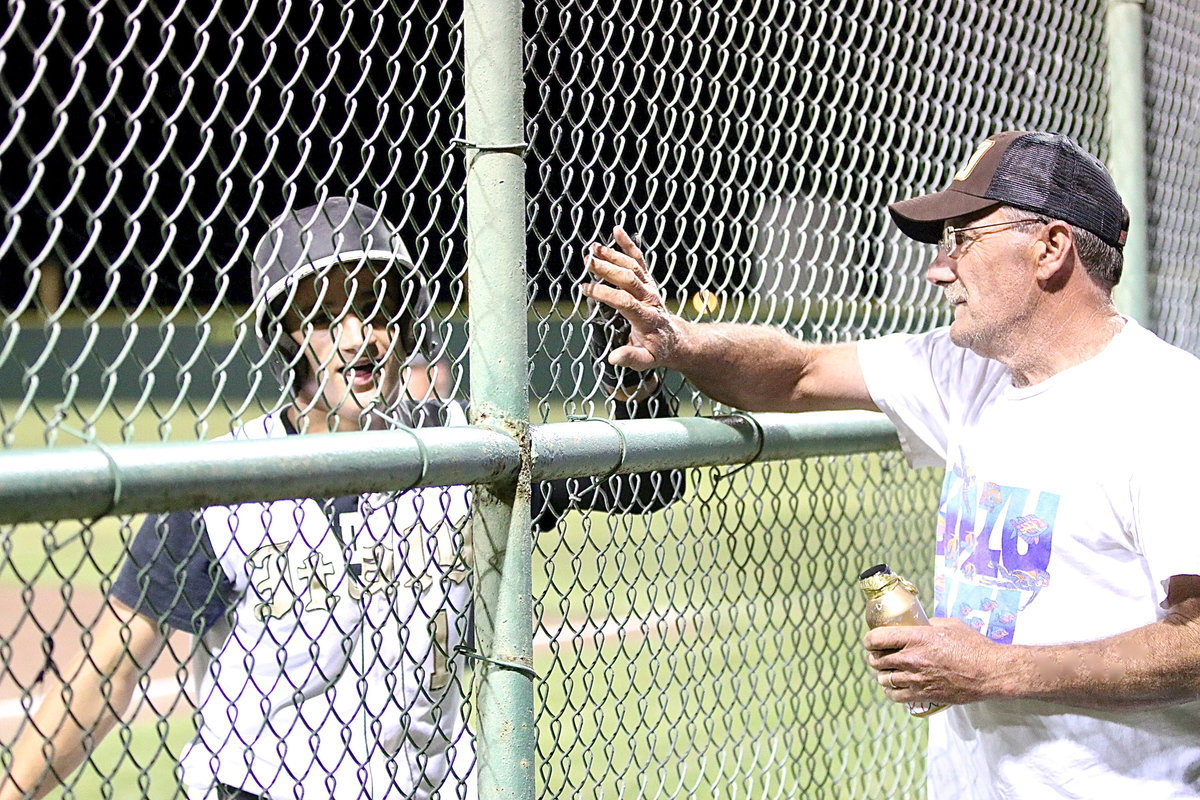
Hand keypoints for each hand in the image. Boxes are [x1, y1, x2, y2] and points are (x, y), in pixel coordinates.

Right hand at [582, 226, 685, 372]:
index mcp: (646, 318)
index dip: (605, 294)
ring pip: (632, 266)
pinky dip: (628, 244)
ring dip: (614, 255)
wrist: (676, 340)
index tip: (586, 289)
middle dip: (608, 269)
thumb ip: (631, 358)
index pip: (625, 301)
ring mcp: (649, 288)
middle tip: (588, 261)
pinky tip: (616, 230)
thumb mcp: (646, 361)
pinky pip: (639, 260)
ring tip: (593, 247)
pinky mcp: (648, 281)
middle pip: (629, 279)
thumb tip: (613, 358)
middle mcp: (649, 299)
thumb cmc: (658, 351)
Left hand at [864, 618, 1013, 705]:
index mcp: (916, 638)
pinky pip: (895, 696)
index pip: (877, 639)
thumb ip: (927, 624)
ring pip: (883, 679)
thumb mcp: (949, 625)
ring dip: (882, 674)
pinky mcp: (923, 695)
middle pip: (877, 660)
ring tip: (886, 671)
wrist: (990, 672)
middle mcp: (912, 658)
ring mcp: (916, 679)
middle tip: (878, 656)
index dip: (869, 640)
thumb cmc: (973, 646)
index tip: (871, 641)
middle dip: (874, 657)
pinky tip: (894, 687)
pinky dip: (890, 691)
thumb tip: (916, 625)